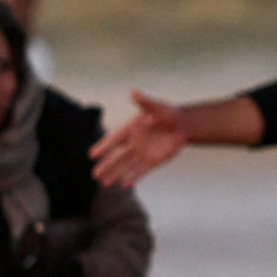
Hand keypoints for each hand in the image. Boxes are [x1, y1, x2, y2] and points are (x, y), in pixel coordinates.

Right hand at [92, 91, 234, 188]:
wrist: (184, 125)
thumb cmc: (169, 113)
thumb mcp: (156, 107)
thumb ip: (145, 102)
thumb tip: (134, 91)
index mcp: (132, 129)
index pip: (115, 139)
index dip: (104, 146)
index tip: (92, 155)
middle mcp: (135, 142)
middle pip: (117, 156)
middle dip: (106, 166)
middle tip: (94, 175)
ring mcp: (143, 152)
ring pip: (126, 166)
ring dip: (115, 174)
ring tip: (103, 183)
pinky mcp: (153, 160)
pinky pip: (141, 171)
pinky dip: (133, 177)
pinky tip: (123, 185)